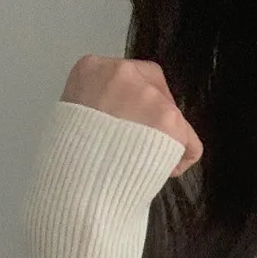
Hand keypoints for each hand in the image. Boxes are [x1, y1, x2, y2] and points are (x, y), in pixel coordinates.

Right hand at [61, 54, 202, 172]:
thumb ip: (96, 104)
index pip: (127, 76)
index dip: (131, 104)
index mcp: (92, 68)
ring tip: (145, 165)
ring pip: (172, 114)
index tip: (127, 127)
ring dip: (164, 140)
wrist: (73, 189)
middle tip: (145, 143)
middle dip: (155, 115)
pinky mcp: (169, 120)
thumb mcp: (70, 116)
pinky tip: (165, 172)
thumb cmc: (66, 161)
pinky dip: (183, 158)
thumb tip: (116, 115)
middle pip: (155, 87)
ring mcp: (148, 95)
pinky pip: (191, 142)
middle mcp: (122, 73)